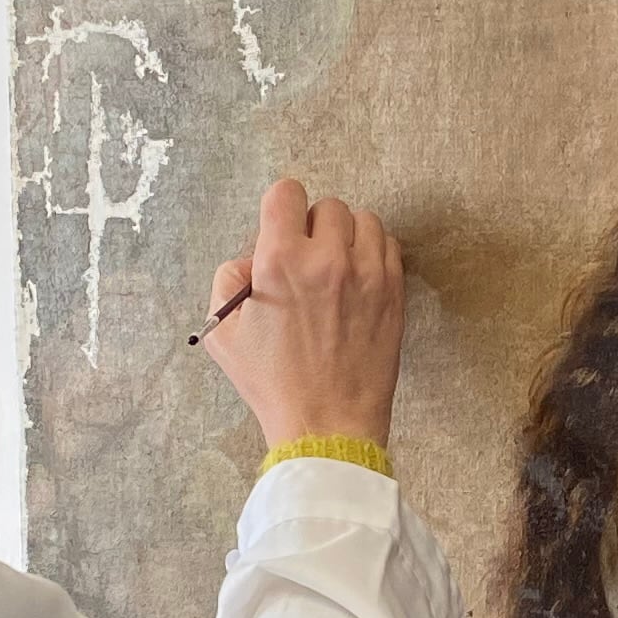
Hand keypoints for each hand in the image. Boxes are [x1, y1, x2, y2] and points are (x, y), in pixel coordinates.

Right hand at [200, 178, 405, 449]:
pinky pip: (389, 245)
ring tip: (337, 266)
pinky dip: (374, 253)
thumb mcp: (223, 334)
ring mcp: (367, 273)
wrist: (326, 423)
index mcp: (280, 262)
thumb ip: (228, 282)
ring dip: (347, 236)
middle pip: (327, 206)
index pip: (286, 193)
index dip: (279, 208)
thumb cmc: (273, 384)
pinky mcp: (394, 291)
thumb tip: (252, 260)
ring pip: (364, 220)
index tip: (280, 230)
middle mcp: (326, 259)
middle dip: (313, 228)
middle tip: (307, 261)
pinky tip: (359, 278)